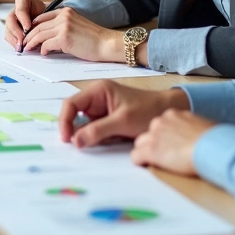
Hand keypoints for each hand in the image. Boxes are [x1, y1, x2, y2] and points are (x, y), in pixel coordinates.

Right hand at [4, 0, 46, 48]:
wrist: (50, 20)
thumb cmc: (50, 13)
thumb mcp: (50, 10)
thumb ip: (45, 16)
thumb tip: (39, 27)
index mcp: (24, 0)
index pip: (20, 7)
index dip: (22, 18)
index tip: (28, 27)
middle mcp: (16, 10)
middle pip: (10, 19)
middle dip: (16, 31)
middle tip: (22, 40)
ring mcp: (13, 21)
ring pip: (8, 29)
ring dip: (14, 39)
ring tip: (21, 47)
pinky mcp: (13, 31)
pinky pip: (9, 37)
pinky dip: (14, 43)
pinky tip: (20, 48)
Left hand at [22, 8, 124, 60]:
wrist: (107, 44)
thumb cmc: (93, 39)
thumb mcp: (76, 26)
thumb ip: (61, 28)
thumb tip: (45, 39)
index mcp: (65, 11)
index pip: (42, 17)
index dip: (32, 27)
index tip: (28, 35)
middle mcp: (63, 16)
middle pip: (38, 26)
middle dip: (28, 36)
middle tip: (24, 44)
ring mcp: (63, 26)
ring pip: (39, 35)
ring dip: (31, 43)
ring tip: (28, 49)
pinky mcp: (64, 38)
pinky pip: (46, 44)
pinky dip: (42, 50)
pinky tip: (43, 53)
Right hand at [60, 82, 190, 147]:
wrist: (169, 112)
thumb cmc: (148, 110)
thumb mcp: (122, 122)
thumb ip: (97, 131)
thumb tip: (75, 142)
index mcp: (98, 90)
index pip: (71, 104)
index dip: (65, 121)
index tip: (67, 139)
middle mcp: (97, 97)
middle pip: (76, 116)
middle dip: (81, 131)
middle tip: (88, 144)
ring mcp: (102, 108)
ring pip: (86, 126)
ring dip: (94, 136)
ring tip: (113, 137)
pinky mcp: (108, 119)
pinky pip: (96, 130)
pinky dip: (102, 138)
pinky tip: (116, 137)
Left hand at [130, 109, 217, 176]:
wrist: (212, 147)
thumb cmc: (215, 140)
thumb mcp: (203, 126)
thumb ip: (192, 128)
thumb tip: (195, 136)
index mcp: (174, 115)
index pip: (161, 125)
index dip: (165, 137)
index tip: (171, 145)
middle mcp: (161, 122)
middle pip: (148, 134)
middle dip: (154, 144)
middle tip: (166, 156)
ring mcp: (153, 135)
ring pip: (140, 145)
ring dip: (147, 153)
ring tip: (159, 164)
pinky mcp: (150, 150)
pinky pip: (136, 157)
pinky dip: (141, 163)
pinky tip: (150, 167)